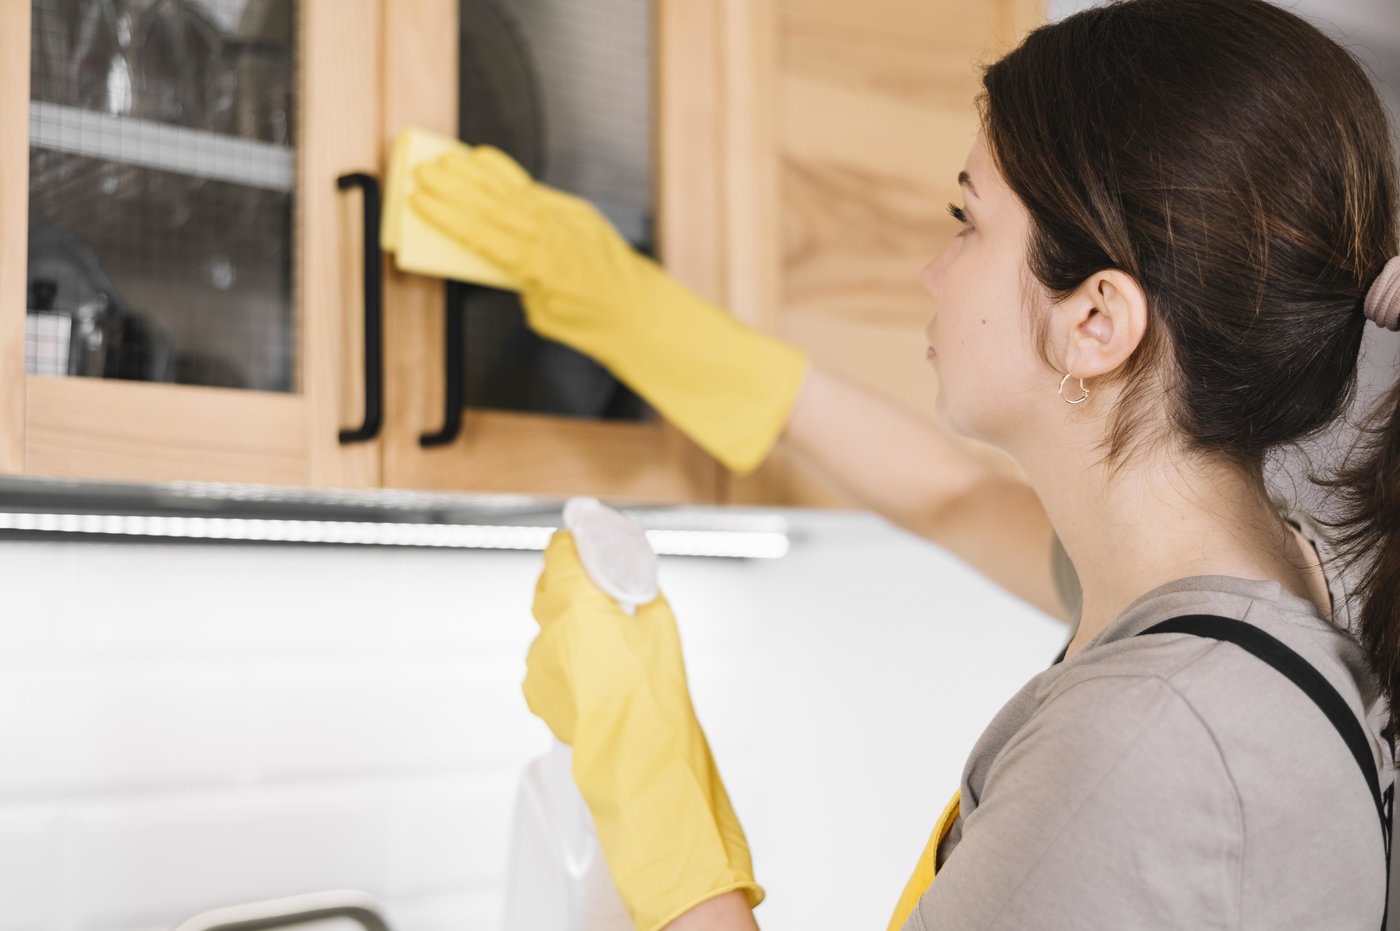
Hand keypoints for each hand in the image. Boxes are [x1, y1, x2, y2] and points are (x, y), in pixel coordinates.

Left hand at [408, 145, 808, 474]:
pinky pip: (502, 247)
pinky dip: (473, 228)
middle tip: (429, 167)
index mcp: (573, 223)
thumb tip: (505, 264)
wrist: (652, 332)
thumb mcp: (584, 274)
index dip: (492, 173)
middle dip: (465, 183)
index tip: (464, 157)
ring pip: (498, 216)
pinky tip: (450, 216)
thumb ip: (543, 267)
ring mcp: (557, 250)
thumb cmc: (617, 311)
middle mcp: (565, 229)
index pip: (525, 191)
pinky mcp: (550, 273)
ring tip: (427, 186)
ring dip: (459, 201)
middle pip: (506, 198)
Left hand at [524, 529, 763, 930]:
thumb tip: (629, 584)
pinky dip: (564, 656)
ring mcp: (539, 664)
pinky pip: (547, 659)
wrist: (640, 754)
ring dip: (567, 622)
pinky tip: (592, 668)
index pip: (560, 554)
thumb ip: (637, 597)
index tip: (579, 533)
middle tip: (593, 577)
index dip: (570, 541)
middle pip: (547, 586)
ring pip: (547, 626)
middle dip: (566, 577)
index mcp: (578, 606)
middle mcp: (549, 632)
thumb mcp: (660, 626)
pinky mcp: (539, 692)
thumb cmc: (655, 693)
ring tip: (601, 634)